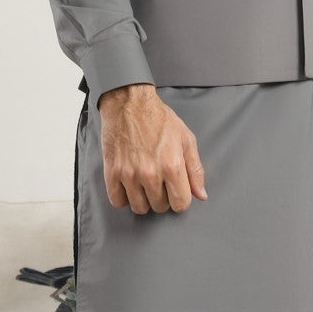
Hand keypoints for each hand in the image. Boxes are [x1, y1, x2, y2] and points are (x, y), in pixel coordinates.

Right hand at [95, 84, 207, 214]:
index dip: (180, 199)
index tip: (176, 191)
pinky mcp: (112, 172)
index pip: (180, 204)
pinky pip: (118, 201)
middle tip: (159, 182)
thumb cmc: (159, 119)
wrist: (129, 103)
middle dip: (162, 198)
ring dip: (144, 200)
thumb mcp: (186, 139)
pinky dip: (124, 198)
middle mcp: (150, 172)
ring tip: (144, 184)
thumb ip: (195, 170)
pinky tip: (129, 185)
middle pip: (160, 207)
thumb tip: (201, 195)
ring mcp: (129, 174)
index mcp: (172, 165)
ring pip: (139, 208)